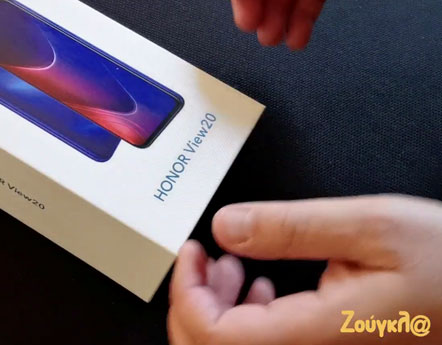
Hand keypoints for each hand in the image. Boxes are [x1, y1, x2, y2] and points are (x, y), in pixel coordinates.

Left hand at [168, 195, 441, 343]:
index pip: (214, 334)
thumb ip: (292, 227)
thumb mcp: (373, 226)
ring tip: (234, 266)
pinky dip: (247, 317)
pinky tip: (262, 286)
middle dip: (195, 300)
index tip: (192, 252)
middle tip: (205, 257)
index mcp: (317, 333)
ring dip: (219, 307)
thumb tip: (227, 227)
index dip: (187, 291)